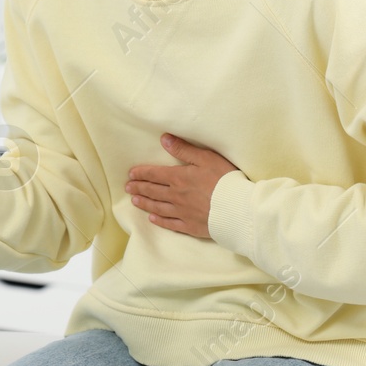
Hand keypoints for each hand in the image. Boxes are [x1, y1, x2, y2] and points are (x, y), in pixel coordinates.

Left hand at [125, 132, 239, 238]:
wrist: (237, 209)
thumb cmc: (225, 180)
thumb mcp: (206, 158)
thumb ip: (183, 149)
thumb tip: (164, 139)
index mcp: (179, 178)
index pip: (154, 174)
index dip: (141, 173)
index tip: (130, 174)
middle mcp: (176, 196)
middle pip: (152, 191)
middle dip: (139, 188)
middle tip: (127, 187)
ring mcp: (182, 212)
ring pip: (157, 207)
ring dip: (145, 203)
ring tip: (134, 201)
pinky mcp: (190, 226)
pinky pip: (170, 223)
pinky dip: (159, 221)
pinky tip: (152, 219)